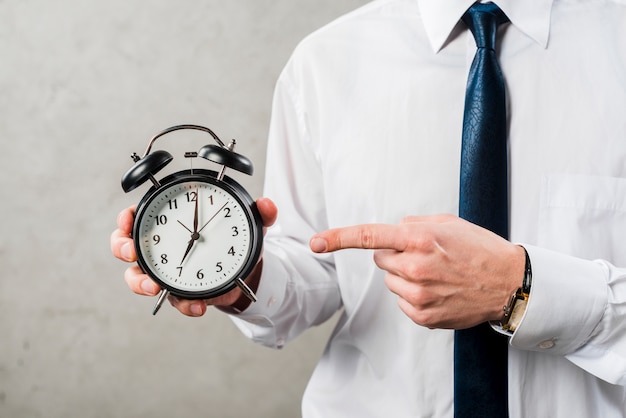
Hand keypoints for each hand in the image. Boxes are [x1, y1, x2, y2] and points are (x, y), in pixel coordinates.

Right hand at [110, 197, 277, 316]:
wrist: (244, 269)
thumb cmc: (235, 239)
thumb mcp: (247, 223)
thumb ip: (259, 213)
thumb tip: (268, 205)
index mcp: (168, 221)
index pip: (138, 214)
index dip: (126, 216)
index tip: (128, 220)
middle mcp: (159, 246)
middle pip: (125, 245)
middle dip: (123, 249)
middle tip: (132, 253)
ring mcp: (164, 271)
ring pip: (138, 278)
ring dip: (141, 283)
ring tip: (154, 287)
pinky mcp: (178, 292)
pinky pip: (174, 300)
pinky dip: (185, 305)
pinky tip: (198, 306)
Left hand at [310, 214, 524, 328]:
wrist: (509, 284)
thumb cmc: (479, 249)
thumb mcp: (447, 222)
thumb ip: (412, 224)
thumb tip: (391, 232)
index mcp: (418, 239)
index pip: (368, 237)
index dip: (338, 238)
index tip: (316, 243)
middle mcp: (414, 267)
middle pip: (381, 260)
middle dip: (396, 256)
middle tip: (426, 256)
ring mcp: (418, 295)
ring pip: (391, 281)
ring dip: (405, 276)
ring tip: (437, 274)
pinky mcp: (423, 316)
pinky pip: (402, 301)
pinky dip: (414, 295)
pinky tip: (439, 290)